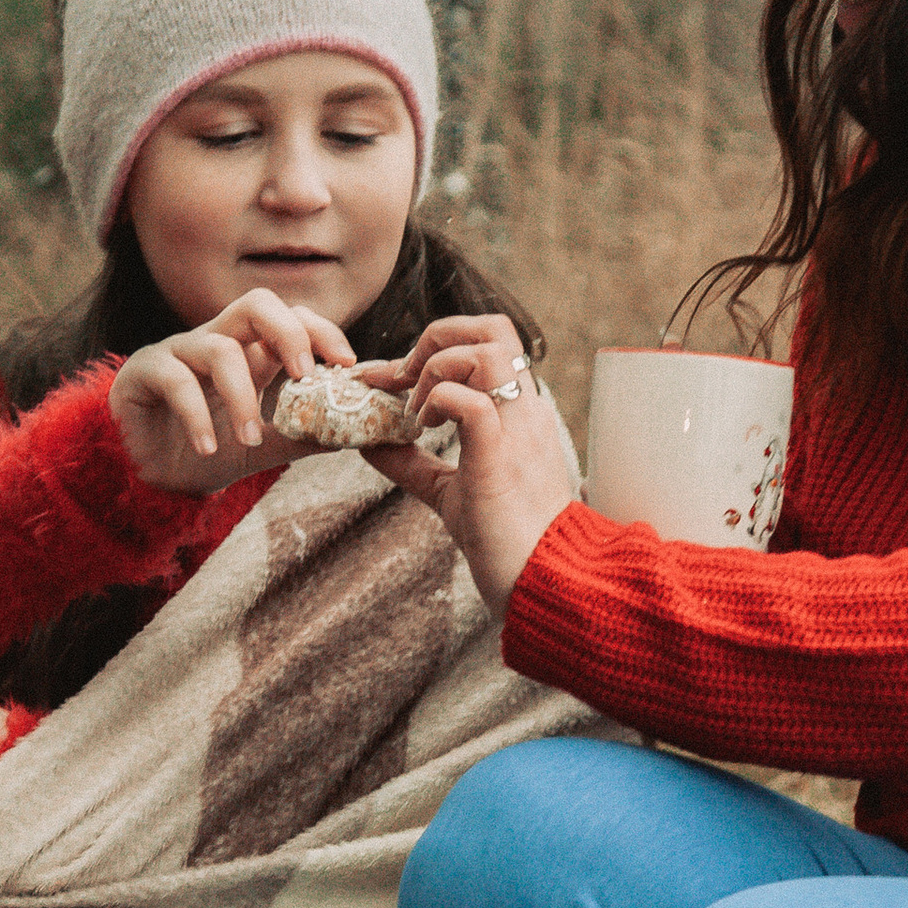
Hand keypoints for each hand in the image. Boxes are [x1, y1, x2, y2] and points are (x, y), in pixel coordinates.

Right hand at [109, 285, 356, 495]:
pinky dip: (197, 416)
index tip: (346, 364)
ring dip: (243, 398)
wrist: (150, 481)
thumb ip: (304, 436)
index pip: (291, 317)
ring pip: (220, 349)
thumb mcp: (266, 448)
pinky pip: (176, 379)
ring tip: (250, 440)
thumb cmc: (206, 454)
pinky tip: (208, 449)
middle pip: (256, 304)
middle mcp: (217, 341)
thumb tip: (355, 432)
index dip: (321, 331)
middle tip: (305, 377)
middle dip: (289, 333)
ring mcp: (178, 351)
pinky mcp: (143, 370)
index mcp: (250, 351)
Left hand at [370, 361, 577, 621]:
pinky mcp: (501, 455)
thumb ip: (413, 463)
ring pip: (484, 350)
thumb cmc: (502, 540)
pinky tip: (423, 428)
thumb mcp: (449, 491)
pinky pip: (470, 400)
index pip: (488, 343)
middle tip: (406, 378)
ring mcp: (517, 428)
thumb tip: (368, 444)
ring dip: (437, 368)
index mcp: (518, 412)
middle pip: (492, 327)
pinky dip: (437, 402)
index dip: (433, 347)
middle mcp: (524, 410)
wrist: (539, 580)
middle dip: (438, 336)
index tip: (389, 378)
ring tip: (418, 411)